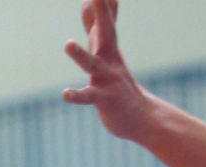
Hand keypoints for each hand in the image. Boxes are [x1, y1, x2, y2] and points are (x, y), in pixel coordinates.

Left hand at [63, 0, 148, 141]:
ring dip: (80, 55)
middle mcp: (109, 60)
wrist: (140, 116)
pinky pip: (88, 97)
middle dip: (100, 13)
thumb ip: (98, 32)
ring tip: (67, 44)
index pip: (104, 21)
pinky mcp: (105, 100)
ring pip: (92, 65)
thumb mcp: (109, 54)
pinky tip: (65, 93)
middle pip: (105, 33)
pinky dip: (77, 95)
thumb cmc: (119, 84)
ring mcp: (107, 80)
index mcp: (109, 49)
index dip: (99, 5)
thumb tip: (98, 9)